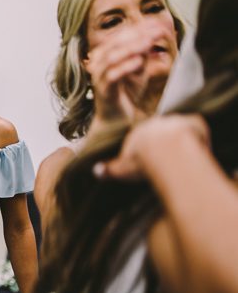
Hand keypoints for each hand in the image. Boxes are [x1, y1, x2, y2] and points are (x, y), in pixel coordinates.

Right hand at [86, 23, 172, 123]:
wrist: (117, 119)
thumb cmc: (126, 93)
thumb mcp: (138, 70)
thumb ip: (142, 54)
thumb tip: (152, 36)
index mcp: (103, 55)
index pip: (120, 36)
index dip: (139, 28)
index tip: (157, 23)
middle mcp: (97, 64)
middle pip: (115, 43)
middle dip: (137, 35)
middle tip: (156, 30)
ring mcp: (98, 77)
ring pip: (111, 58)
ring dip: (131, 48)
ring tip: (149, 42)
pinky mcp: (103, 91)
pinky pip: (112, 76)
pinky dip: (125, 67)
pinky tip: (139, 62)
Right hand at [94, 114, 209, 180]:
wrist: (168, 150)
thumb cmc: (144, 161)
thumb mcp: (122, 169)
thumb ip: (109, 170)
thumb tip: (95, 171)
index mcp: (138, 134)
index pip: (142, 141)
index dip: (147, 152)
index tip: (151, 163)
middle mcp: (155, 123)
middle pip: (160, 134)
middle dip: (164, 145)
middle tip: (169, 162)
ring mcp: (174, 121)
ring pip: (178, 130)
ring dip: (181, 142)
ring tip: (184, 158)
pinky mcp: (193, 121)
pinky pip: (196, 128)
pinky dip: (198, 138)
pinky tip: (198, 149)